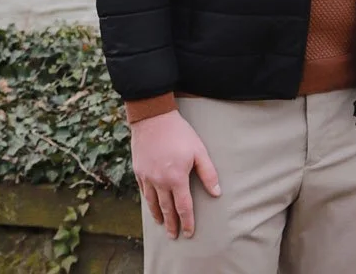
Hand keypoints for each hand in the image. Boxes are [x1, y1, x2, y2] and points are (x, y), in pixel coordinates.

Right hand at [130, 109, 220, 239]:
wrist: (153, 119)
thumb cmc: (180, 133)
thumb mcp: (199, 151)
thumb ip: (208, 173)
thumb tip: (217, 193)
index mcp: (177, 178)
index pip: (183, 207)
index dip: (187, 222)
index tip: (189, 233)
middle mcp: (160, 181)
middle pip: (167, 209)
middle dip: (172, 224)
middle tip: (174, 236)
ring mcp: (147, 177)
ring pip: (152, 203)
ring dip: (158, 215)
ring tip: (162, 224)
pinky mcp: (138, 171)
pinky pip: (144, 191)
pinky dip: (148, 201)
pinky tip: (151, 204)